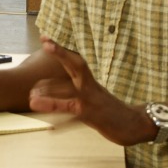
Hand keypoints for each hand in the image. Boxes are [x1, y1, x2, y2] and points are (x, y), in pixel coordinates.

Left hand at [30, 39, 155, 145]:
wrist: (136, 123)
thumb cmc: (109, 109)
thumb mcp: (93, 95)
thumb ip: (75, 88)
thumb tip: (54, 86)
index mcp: (89, 82)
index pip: (74, 62)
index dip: (60, 50)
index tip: (46, 38)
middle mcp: (90, 88)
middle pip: (77, 67)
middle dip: (61, 55)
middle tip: (45, 46)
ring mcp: (92, 102)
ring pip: (71, 95)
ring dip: (51, 98)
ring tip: (32, 100)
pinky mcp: (94, 118)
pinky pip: (76, 120)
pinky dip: (62, 125)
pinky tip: (50, 128)